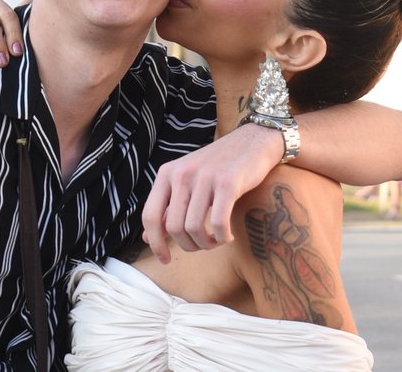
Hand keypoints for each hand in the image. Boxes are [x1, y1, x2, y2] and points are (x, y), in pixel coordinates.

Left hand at [141, 123, 282, 262]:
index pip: (150, 216)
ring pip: (194, 228)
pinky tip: (227, 236)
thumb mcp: (187, 181)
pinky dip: (222, 237)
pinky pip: (217, 223)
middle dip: (188, 245)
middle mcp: (182, 174)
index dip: (155, 243)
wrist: (254, 141)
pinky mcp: (228, 183)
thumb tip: (147, 238)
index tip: (165, 260)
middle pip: (173, 228)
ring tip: (216, 240)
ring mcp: (205, 177)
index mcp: (167, 173)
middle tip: (202, 245)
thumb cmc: (219, 166)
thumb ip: (167, 207)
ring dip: (206, 244)